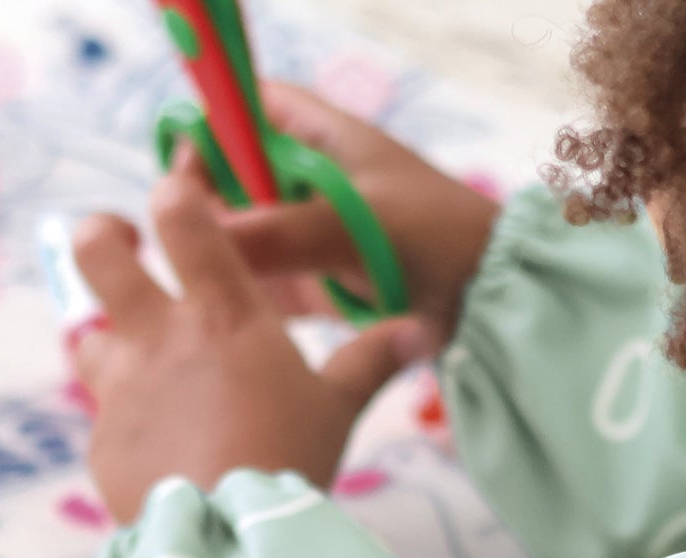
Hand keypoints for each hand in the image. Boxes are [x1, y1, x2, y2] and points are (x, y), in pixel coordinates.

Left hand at [72, 166, 414, 524]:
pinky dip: (132, 426)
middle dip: (103, 236)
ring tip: (148, 366)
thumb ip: (371, 362)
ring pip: (88, 335)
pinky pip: (109, 418)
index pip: (179, 214)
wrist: (228, 539)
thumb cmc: (290, 462)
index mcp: (222, 314)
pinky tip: (166, 454)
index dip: (175, 198)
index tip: (183, 213)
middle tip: (123, 247)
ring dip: (112, 340)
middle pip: (95, 249)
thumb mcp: (338, 410)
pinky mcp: (104, 439)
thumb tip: (422, 330)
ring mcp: (123, 385)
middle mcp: (159, 335)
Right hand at [219, 83, 500, 357]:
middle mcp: (310, 180)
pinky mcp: (324, 284)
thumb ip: (280, 230)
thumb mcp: (355, 226)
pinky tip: (238, 321)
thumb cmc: (437, 240)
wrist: (498, 304)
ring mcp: (316, 234)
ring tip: (211, 290)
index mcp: (321, 136)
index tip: (187, 174)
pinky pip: (271, 286)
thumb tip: (204, 236)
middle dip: (210, 208)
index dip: (209, 131)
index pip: (242, 108)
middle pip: (232, 178)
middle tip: (195, 246)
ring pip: (247, 237)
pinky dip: (255, 301)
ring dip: (229, 260)